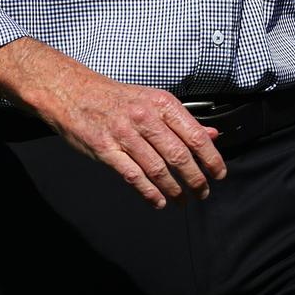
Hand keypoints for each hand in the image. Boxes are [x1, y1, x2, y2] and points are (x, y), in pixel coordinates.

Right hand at [40, 71, 226, 209]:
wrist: (76, 93)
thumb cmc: (118, 98)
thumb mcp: (153, 100)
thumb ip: (182, 120)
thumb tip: (212, 135)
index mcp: (161, 103)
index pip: (194, 135)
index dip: (211, 158)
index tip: (219, 173)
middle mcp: (145, 117)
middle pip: (178, 155)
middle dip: (195, 179)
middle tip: (203, 192)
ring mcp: (124, 134)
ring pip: (157, 169)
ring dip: (174, 190)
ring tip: (183, 199)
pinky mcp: (106, 150)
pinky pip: (133, 176)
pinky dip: (149, 193)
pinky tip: (159, 201)